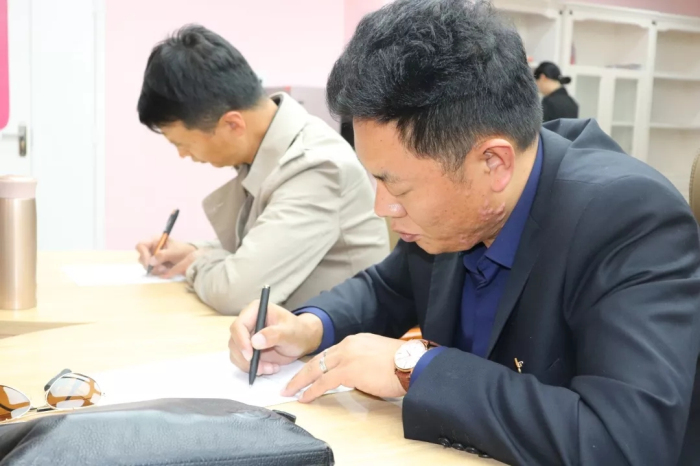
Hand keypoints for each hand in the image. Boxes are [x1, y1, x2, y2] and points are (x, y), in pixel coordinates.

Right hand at [135, 237, 195, 275]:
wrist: (191, 258)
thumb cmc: (183, 251)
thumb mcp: (174, 252)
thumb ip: (162, 255)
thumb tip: (151, 262)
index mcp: (155, 241)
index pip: (141, 246)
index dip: (143, 254)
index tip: (149, 262)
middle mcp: (151, 249)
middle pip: (142, 258)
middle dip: (151, 265)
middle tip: (162, 267)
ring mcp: (153, 258)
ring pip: (147, 266)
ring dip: (156, 269)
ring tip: (166, 268)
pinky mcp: (156, 266)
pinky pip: (152, 271)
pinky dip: (158, 272)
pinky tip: (166, 271)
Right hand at [228, 301, 323, 375]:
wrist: (302, 341)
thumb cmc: (297, 332)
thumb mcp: (289, 332)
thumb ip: (274, 335)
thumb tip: (255, 341)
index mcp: (255, 311)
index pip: (238, 325)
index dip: (241, 341)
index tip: (250, 356)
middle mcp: (247, 323)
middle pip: (234, 341)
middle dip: (245, 358)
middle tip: (261, 368)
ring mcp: (246, 337)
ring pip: (236, 354)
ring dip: (250, 366)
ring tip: (270, 368)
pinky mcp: (248, 350)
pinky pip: (242, 362)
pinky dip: (254, 369)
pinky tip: (270, 368)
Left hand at [282, 333, 405, 401]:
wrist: (412, 363)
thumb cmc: (402, 363)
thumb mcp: (379, 355)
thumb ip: (364, 361)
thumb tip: (358, 374)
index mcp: (357, 341)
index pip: (331, 353)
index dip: (317, 364)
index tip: (309, 372)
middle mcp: (349, 345)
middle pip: (319, 358)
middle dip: (302, 372)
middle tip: (290, 381)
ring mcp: (347, 357)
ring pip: (316, 368)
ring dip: (301, 381)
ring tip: (290, 390)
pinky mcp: (348, 371)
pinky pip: (323, 382)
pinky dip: (311, 390)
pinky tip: (304, 397)